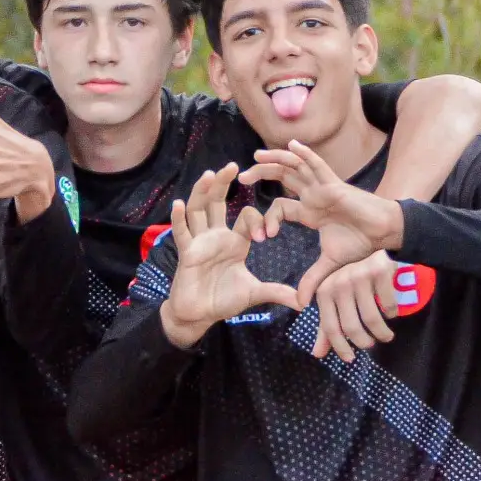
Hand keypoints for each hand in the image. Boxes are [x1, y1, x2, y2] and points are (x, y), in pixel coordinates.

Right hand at [159, 165, 300, 347]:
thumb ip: (276, 293)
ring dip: (201, 193)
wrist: (199, 315)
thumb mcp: (254, 294)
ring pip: (198, 211)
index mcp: (234, 242)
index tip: (264, 236)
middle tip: (231, 165)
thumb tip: (302, 303)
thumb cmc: (223, 300)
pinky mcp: (186, 254)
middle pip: (217, 203)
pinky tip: (178, 204)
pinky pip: (181, 233)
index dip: (256, 221)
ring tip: (208, 175)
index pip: (246, 218)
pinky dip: (178, 219)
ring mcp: (199, 243)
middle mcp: (215, 237)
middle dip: (222, 184)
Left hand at [242, 141, 404, 304]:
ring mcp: (323, 187)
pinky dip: (304, 153)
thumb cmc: (361, 243)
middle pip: (282, 178)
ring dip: (275, 160)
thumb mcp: (329, 263)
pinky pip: (317, 164)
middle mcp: (313, 195)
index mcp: (309, 211)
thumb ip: (312, 279)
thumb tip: (301, 303)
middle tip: (242, 178)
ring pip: (295, 167)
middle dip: (261, 175)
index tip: (265, 237)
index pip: (280, 207)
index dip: (268, 218)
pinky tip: (292, 145)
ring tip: (255, 158)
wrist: (383, 233)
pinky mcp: (334, 183)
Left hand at [308, 251, 401, 362]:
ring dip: (382, 333)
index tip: (350, 359)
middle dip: (364, 341)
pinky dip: (392, 314)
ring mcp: (359, 275)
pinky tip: (392, 313)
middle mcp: (339, 282)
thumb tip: (317, 354)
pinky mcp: (380, 271)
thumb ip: (328, 326)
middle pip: (351, 327)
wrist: (378, 252)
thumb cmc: (354, 281)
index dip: (340, 346)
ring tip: (386, 335)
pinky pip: (389, 305)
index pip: (330, 327)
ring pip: (371, 319)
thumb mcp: (337, 301)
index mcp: (325, 291)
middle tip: (371, 343)